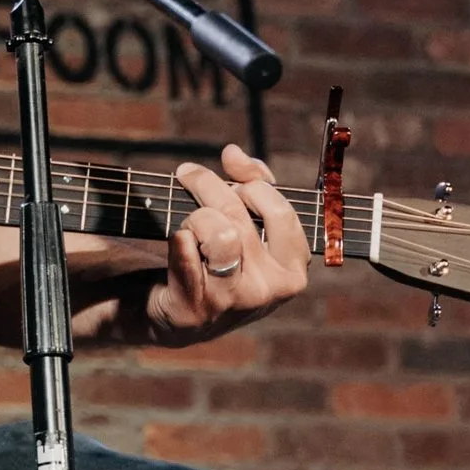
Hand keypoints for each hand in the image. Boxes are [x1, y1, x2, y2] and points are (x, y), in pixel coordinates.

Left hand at [135, 144, 308, 346]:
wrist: (182, 316)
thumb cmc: (222, 261)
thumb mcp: (251, 224)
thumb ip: (253, 183)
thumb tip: (234, 154)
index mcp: (293, 270)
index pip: (280, 211)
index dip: (251, 186)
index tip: (231, 180)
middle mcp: (269, 290)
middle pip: (237, 215)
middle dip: (208, 187)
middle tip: (189, 176)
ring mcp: (233, 302)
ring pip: (216, 232)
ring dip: (194, 218)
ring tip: (189, 224)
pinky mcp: (195, 307)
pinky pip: (184, 252)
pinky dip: (177, 239)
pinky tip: (178, 243)